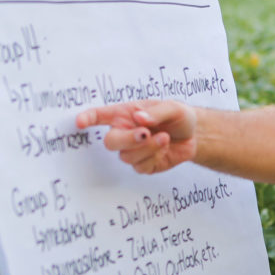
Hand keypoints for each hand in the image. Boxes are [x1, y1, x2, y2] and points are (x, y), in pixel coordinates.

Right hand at [75, 100, 196, 174]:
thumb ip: (156, 112)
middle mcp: (125, 132)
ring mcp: (133, 150)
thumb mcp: (173, 107)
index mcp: (126, 114)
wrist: (195, 135)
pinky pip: (140, 166)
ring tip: (164, 138)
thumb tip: (139, 118)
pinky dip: (154, 157)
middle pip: (110, 142)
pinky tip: (164, 147)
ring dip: (146, 148)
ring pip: (126, 156)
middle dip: (126, 140)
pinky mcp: (143, 165)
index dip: (88, 118)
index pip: (101, 116)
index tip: (80, 122)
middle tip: (145, 133)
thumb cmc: (179, 117)